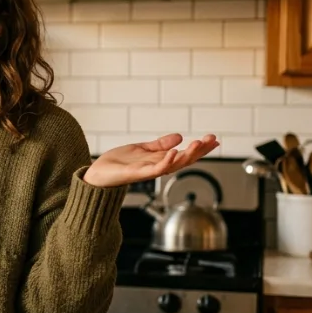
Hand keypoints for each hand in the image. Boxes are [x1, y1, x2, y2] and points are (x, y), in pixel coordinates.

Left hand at [83, 133, 218, 187]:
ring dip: (187, 154)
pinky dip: (166, 161)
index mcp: (159, 161)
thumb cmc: (117, 164)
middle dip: (199, 151)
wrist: (97, 175)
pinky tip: (174, 151)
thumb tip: (179, 137)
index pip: (184, 154)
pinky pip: (155, 169)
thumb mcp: (142, 148)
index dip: (200, 148)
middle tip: (212, 140)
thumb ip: (159, 144)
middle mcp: (157, 167)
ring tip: (198, 143)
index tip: (214, 139)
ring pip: (173, 164)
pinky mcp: (137, 173)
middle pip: (184, 160)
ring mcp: (148, 171)